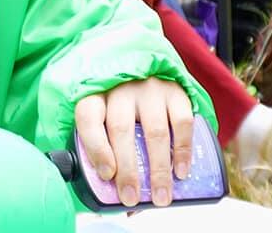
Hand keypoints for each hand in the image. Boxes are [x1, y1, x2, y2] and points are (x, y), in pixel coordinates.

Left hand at [74, 77, 193, 207]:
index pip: (88, 117)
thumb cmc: (121, 106)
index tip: (107, 174)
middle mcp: (121, 88)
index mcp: (95, 95)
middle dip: (127, 169)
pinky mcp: (176, 92)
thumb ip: (106, 152)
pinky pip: (182, 123)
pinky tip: (181, 172)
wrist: (146, 70)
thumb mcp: (104, 119)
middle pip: (121, 129)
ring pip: (154, 131)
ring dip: (158, 169)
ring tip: (160, 196)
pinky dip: (183, 151)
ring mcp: (149, 88)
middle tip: (131, 197)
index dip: (96, 147)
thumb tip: (122, 201)